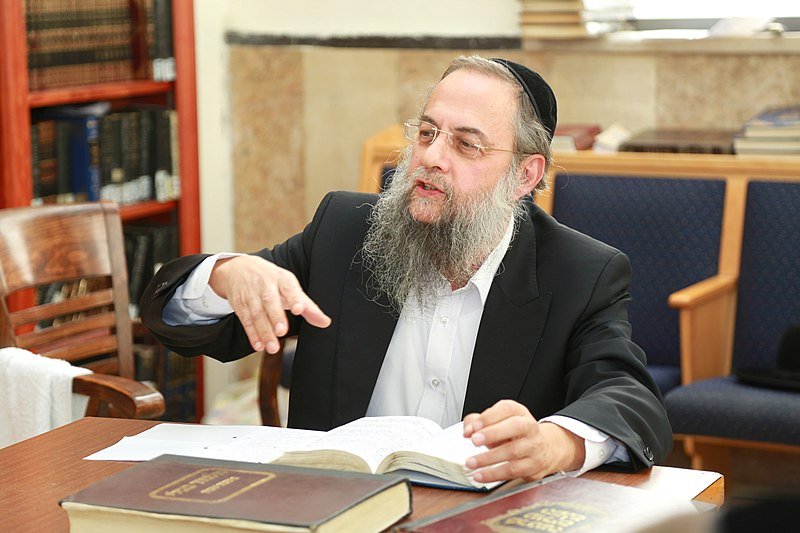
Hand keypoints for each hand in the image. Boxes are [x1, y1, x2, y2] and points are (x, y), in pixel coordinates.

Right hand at [209, 255, 330, 353]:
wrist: (238, 268)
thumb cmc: (271, 280)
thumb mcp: (289, 286)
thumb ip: (308, 306)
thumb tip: (325, 322)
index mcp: (282, 279)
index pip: (289, 288)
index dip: (294, 298)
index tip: (298, 309)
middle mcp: (266, 285)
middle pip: (270, 301)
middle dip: (276, 317)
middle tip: (282, 331)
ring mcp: (251, 294)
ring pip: (257, 314)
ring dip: (264, 332)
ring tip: (272, 347)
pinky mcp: (240, 304)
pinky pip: (246, 320)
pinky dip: (252, 334)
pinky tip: (259, 345)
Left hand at [463, 400, 584, 482]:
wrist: (544, 450)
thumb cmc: (514, 434)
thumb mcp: (497, 422)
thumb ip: (477, 422)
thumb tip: (468, 430)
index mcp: (519, 413)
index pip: (507, 408)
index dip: (489, 416)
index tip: (474, 426)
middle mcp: (529, 427)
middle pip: (515, 426)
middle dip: (493, 433)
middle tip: (474, 440)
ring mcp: (533, 447)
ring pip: (513, 452)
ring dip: (488, 458)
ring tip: (471, 462)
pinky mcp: (532, 466)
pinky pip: (512, 471)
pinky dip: (494, 474)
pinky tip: (480, 475)